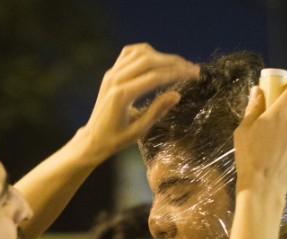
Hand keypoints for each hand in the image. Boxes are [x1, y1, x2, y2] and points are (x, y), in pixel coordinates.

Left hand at [78, 44, 198, 162]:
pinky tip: (158, 58)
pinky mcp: (111, 73)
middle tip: (191, 68)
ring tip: (178, 65)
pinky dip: (146, 52)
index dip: (177, 73)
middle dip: (173, 62)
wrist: (92, 138)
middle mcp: (115, 80)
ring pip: (140, 53)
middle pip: (149, 61)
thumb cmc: (115, 139)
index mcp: (122, 96)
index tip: (194, 73)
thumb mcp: (139, 131)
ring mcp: (111, 74)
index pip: (155, 77)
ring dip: (162, 56)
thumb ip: (157, 111)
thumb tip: (177, 94)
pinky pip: (129, 53)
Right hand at [233, 82, 286, 198]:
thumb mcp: (243, 131)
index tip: (286, 94)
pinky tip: (282, 164)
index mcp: (279, 114)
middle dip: (286, 119)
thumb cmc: (249, 158)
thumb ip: (253, 108)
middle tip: (272, 133)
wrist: (262, 187)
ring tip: (274, 154)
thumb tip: (257, 90)